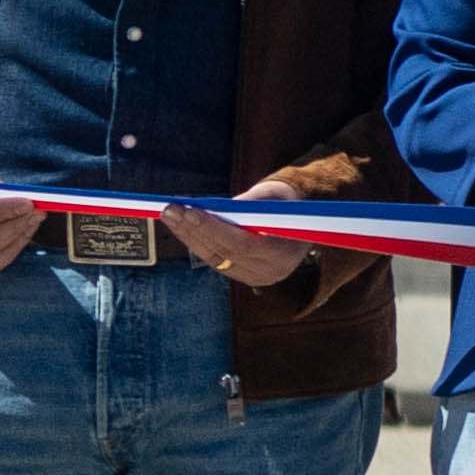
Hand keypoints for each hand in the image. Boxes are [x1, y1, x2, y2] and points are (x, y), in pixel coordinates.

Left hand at [153, 201, 313, 289]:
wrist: (304, 222)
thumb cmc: (287, 204)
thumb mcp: (272, 197)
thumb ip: (245, 205)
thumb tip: (206, 208)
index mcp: (284, 253)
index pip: (242, 244)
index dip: (213, 228)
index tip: (190, 210)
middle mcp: (271, 271)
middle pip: (223, 252)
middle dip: (193, 229)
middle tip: (170, 209)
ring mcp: (256, 277)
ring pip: (214, 257)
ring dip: (189, 235)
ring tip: (170, 214)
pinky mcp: (243, 275)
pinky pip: (215, 259)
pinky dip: (197, 241)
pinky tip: (182, 225)